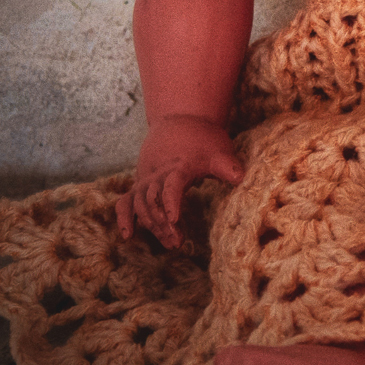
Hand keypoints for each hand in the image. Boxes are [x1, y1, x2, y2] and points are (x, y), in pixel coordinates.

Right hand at [114, 114, 244, 248]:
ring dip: (152, 225)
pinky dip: (124, 217)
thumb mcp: (218, 151)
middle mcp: (158, 174)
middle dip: (163, 223)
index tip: (174, 219)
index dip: (171, 202)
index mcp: (178, 166)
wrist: (181, 120)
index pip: (171, 185)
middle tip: (178, 242)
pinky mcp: (140, 185)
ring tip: (170, 243)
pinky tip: (128, 236)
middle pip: (153, 200)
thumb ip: (227, 166)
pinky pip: (126, 202)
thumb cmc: (203, 139)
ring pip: (141, 205)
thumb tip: (240, 178)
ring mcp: (146, 180)